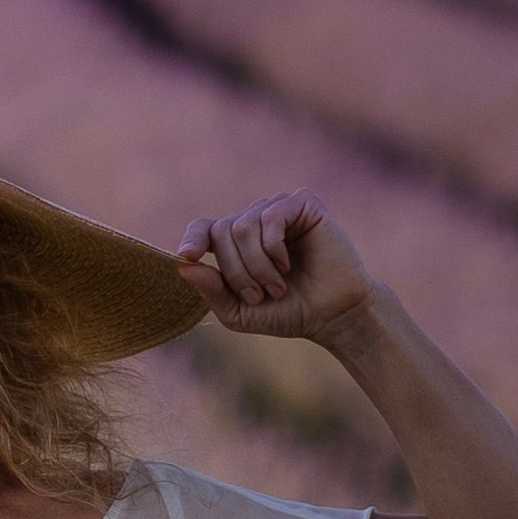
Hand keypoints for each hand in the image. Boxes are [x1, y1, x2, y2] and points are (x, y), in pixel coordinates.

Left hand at [175, 191, 372, 342]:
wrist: (332, 315)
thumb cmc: (288, 312)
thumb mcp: (240, 313)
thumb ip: (212, 292)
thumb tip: (184, 265)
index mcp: (238, 243)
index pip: (205, 228)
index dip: (193, 238)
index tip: (187, 255)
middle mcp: (256, 219)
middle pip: (222, 232)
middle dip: (236, 272)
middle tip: (259, 295)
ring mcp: (279, 208)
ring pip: (243, 226)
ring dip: (256, 266)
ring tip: (277, 286)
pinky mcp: (303, 204)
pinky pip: (270, 217)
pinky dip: (273, 248)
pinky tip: (287, 264)